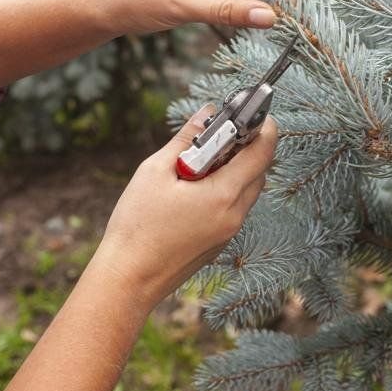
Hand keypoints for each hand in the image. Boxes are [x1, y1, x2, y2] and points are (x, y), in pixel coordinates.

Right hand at [88, 104, 278, 311]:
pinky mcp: (220, 242)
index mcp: (223, 195)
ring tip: (202, 159)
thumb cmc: (137, 224)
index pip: (262, 153)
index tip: (254, 112)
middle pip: (259, 171)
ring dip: (236, 169)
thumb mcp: (155, 171)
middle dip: (247, 146)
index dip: (263, 128)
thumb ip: (186, 139)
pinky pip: (234, 207)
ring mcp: (229, 232)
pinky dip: (226, 189)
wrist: (128, 278)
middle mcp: (234, 215)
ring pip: (247, 190)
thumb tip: (207, 114)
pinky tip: (196, 186)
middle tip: (222, 131)